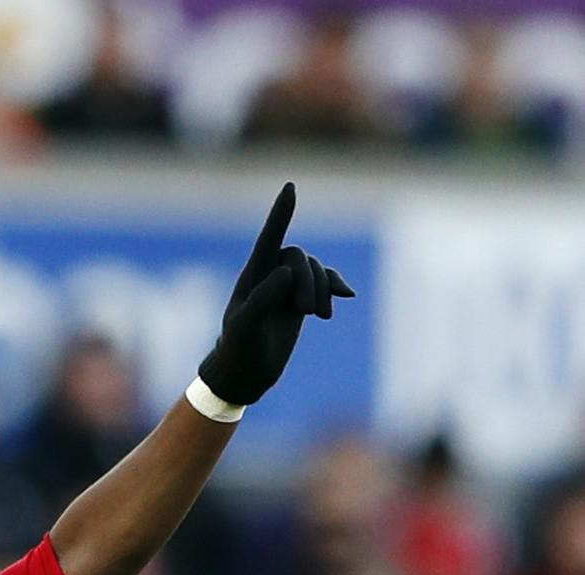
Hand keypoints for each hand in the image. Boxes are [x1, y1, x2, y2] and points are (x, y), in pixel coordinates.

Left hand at [198, 183, 355, 406]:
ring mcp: (286, 287)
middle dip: (310, 282)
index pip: (269, 239)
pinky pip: (324, 282)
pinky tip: (348, 295)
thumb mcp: (247, 326)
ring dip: (322, 290)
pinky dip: (335, 285)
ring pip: (315, 270)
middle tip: (307, 313)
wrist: (246, 372)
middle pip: (300, 258)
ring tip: (320, 317)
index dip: (280, 214)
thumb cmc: (239, 348)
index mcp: (252, 276)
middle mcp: (269, 276)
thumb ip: (263, 298)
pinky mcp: (300, 300)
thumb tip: (285, 272)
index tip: (290, 187)